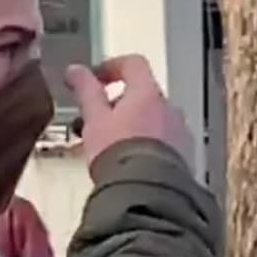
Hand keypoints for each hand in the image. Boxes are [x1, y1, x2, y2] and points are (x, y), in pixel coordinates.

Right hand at [65, 55, 192, 172]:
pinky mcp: (181, 156)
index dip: (111, 67)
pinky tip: (125, 161)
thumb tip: (76, 71)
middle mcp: (168, 109)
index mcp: (147, 93)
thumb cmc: (119, 154)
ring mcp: (178, 133)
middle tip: (95, 119)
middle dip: (117, 104)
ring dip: (130, 126)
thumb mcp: (94, 118)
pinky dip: (143, 144)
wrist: (145, 192)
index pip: (133, 64)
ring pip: (151, 120)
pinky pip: (160, 142)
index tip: (95, 78)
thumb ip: (86, 90)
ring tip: (106, 146)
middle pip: (142, 94)